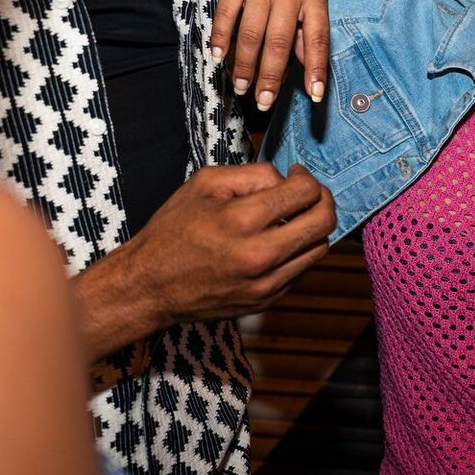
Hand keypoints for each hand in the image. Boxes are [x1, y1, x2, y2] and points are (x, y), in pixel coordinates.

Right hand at [75, 163, 335, 355]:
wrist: (150, 286)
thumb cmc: (173, 230)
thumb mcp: (203, 184)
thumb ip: (252, 174)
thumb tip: (285, 180)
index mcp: (242, 220)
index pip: (305, 193)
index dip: (306, 178)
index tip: (295, 175)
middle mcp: (260, 255)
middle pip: (324, 221)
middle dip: (323, 199)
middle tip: (308, 193)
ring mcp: (266, 283)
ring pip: (320, 247)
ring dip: (313, 227)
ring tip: (291, 217)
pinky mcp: (267, 300)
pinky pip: (302, 269)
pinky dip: (298, 251)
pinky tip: (277, 242)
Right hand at [208, 0, 329, 112]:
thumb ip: (309, 29)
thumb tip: (308, 67)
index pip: (319, 38)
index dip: (316, 68)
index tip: (314, 95)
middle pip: (279, 42)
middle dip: (270, 76)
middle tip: (263, 101)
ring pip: (251, 33)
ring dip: (244, 65)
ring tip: (241, 87)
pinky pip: (227, 14)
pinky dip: (221, 38)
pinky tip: (218, 57)